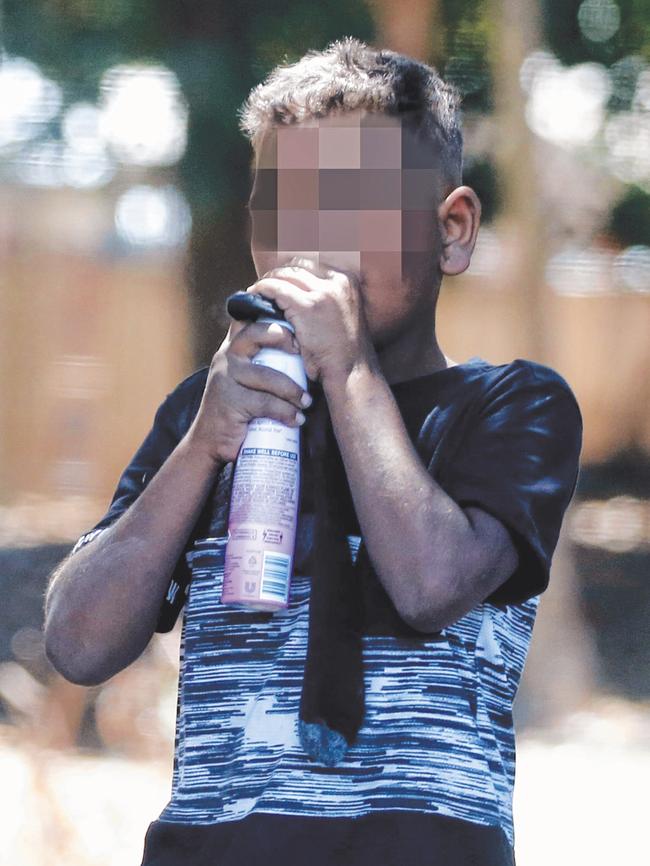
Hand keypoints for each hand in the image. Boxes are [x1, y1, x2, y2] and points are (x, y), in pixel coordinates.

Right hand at [186, 317, 311, 464]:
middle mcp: (226, 357)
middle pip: (257, 333)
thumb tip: (299, 351)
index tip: (294, 328)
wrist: (210, 443)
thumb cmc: (236, 409)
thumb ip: (258, 362)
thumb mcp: (242, 379)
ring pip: (268, 375)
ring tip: (306, 402)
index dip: (269, 313)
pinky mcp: (230, 401)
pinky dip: (286, 412)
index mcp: (232, 348)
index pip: (247, 318)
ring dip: (293, 390)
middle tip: (303, 354)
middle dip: (284, 339)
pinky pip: (265, 403)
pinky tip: (296, 419)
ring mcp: (226, 378)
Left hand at [246, 256, 377, 383]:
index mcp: (347, 281)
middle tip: (262, 286)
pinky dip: (262, 289)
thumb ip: (327, 300)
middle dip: (278, 274)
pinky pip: (277, 289)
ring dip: (268, 281)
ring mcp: (324, 293)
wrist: (352, 374)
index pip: (311, 266)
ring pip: (285, 275)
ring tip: (256, 291)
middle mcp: (338, 281)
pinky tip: (253, 296)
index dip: (291, 272)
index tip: (278, 281)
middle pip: (297, 266)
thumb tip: (299, 292)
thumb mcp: (342, 316)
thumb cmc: (344, 354)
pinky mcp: (308, 307)